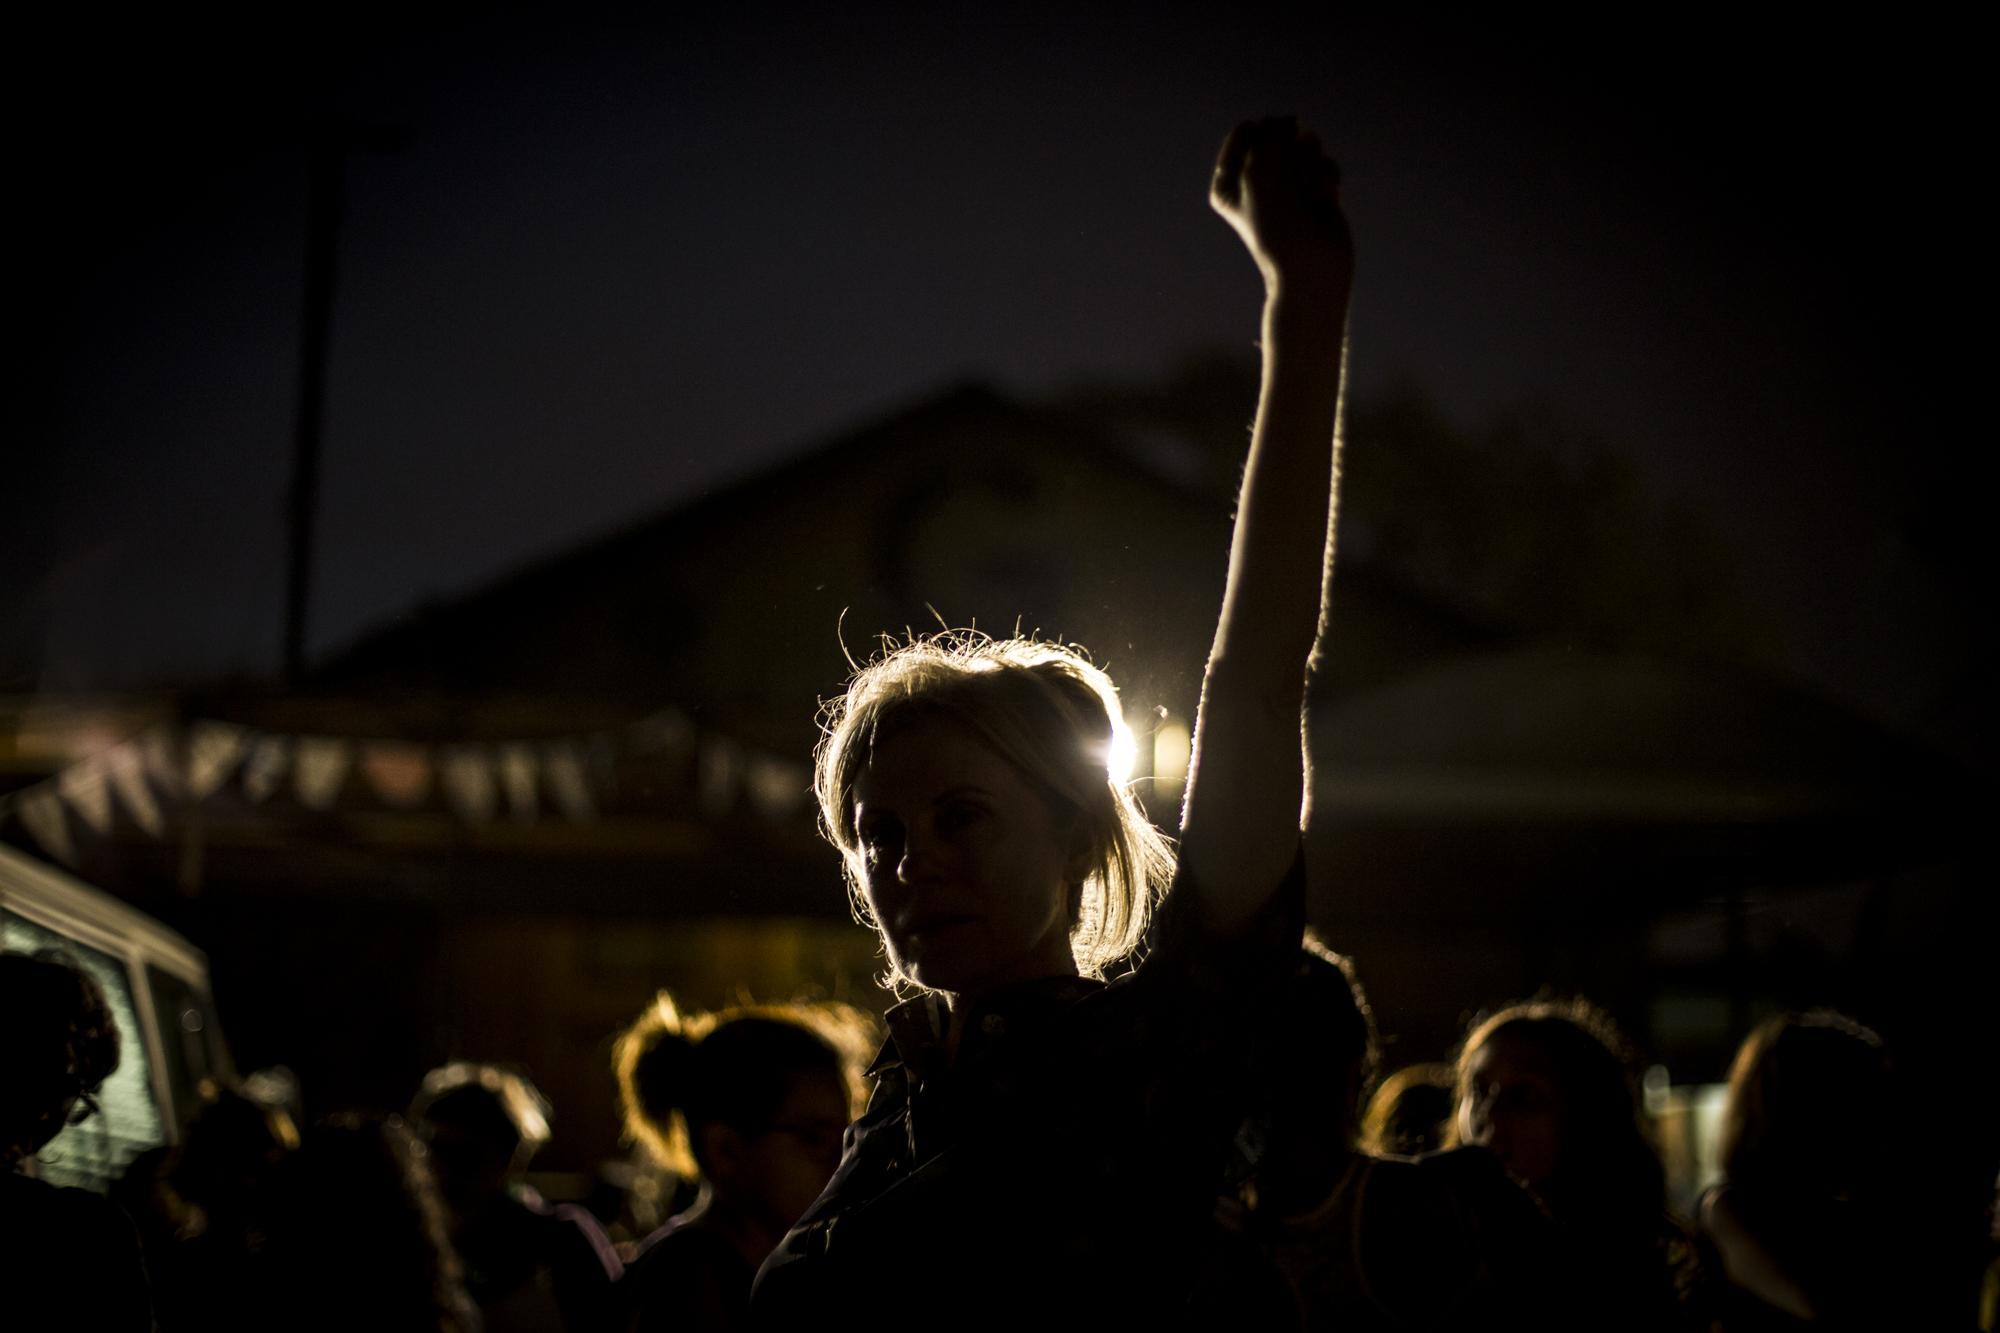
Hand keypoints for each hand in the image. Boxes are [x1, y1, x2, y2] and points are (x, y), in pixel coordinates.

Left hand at [1210, 116, 1352, 296]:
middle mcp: (1254, 182)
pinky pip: (1324, 162)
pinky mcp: (1315, 190)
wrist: (1310, 266)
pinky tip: (1322, 202)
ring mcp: (1287, 185)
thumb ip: (1273, 134)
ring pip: (1305, 145)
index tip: (1266, 163)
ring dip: (1310, 167)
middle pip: (1278, 136)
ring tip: (1306, 197)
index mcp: (1227, 181)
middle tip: (1287, 188)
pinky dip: (1325, 178)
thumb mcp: (1261, 171)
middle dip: (1288, 155)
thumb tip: (1294, 123)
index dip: (1262, 139)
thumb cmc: (1276, 223)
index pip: (1246, 132)